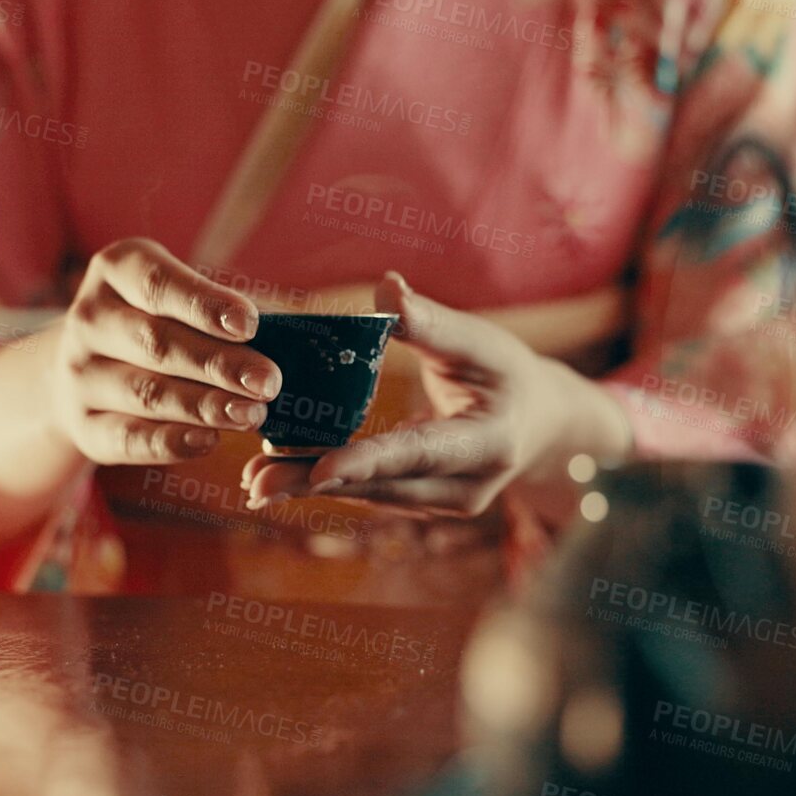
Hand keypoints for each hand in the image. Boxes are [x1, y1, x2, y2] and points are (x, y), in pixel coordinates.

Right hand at [49, 238, 281, 464]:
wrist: (84, 366)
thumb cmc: (156, 322)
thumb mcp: (178, 299)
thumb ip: (220, 316)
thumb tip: (288, 344)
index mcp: (115, 271)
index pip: (157, 284)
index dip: (204, 305)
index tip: (250, 324)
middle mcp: (90, 319)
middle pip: (156, 343)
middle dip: (218, 364)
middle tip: (268, 381)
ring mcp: (80, 376)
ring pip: (145, 393)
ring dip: (203, 406)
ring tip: (252, 414)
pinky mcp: (83, 426)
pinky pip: (128, 438)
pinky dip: (170, 442)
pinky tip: (210, 441)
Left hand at [242, 273, 629, 516]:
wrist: (540, 423)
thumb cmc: (509, 373)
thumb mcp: (482, 342)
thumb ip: (431, 322)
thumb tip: (387, 288)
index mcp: (490, 444)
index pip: (420, 454)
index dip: (367, 462)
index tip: (317, 471)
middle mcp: (469, 488)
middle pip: (383, 487)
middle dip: (316, 484)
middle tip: (256, 482)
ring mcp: (447, 505)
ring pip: (371, 497)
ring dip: (312, 488)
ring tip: (255, 480)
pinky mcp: (425, 506)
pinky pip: (372, 495)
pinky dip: (329, 483)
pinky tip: (282, 475)